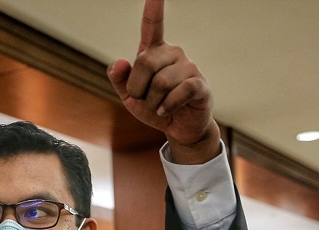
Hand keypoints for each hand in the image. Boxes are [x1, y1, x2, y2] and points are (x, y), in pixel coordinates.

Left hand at [107, 0, 220, 163]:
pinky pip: (179, 92)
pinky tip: (166, 111)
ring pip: (161, 82)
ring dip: (152, 102)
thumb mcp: (129, 96)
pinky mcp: (200, 84)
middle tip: (143, 100)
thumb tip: (119, 62)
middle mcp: (174, 53)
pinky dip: (167, 106)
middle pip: (145, 62)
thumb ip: (119, 79)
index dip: (153, 8)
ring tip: (159, 107)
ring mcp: (189, 67)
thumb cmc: (154, 107)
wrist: (178, 129)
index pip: (152, 25)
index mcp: (154, 52)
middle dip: (137, 88)